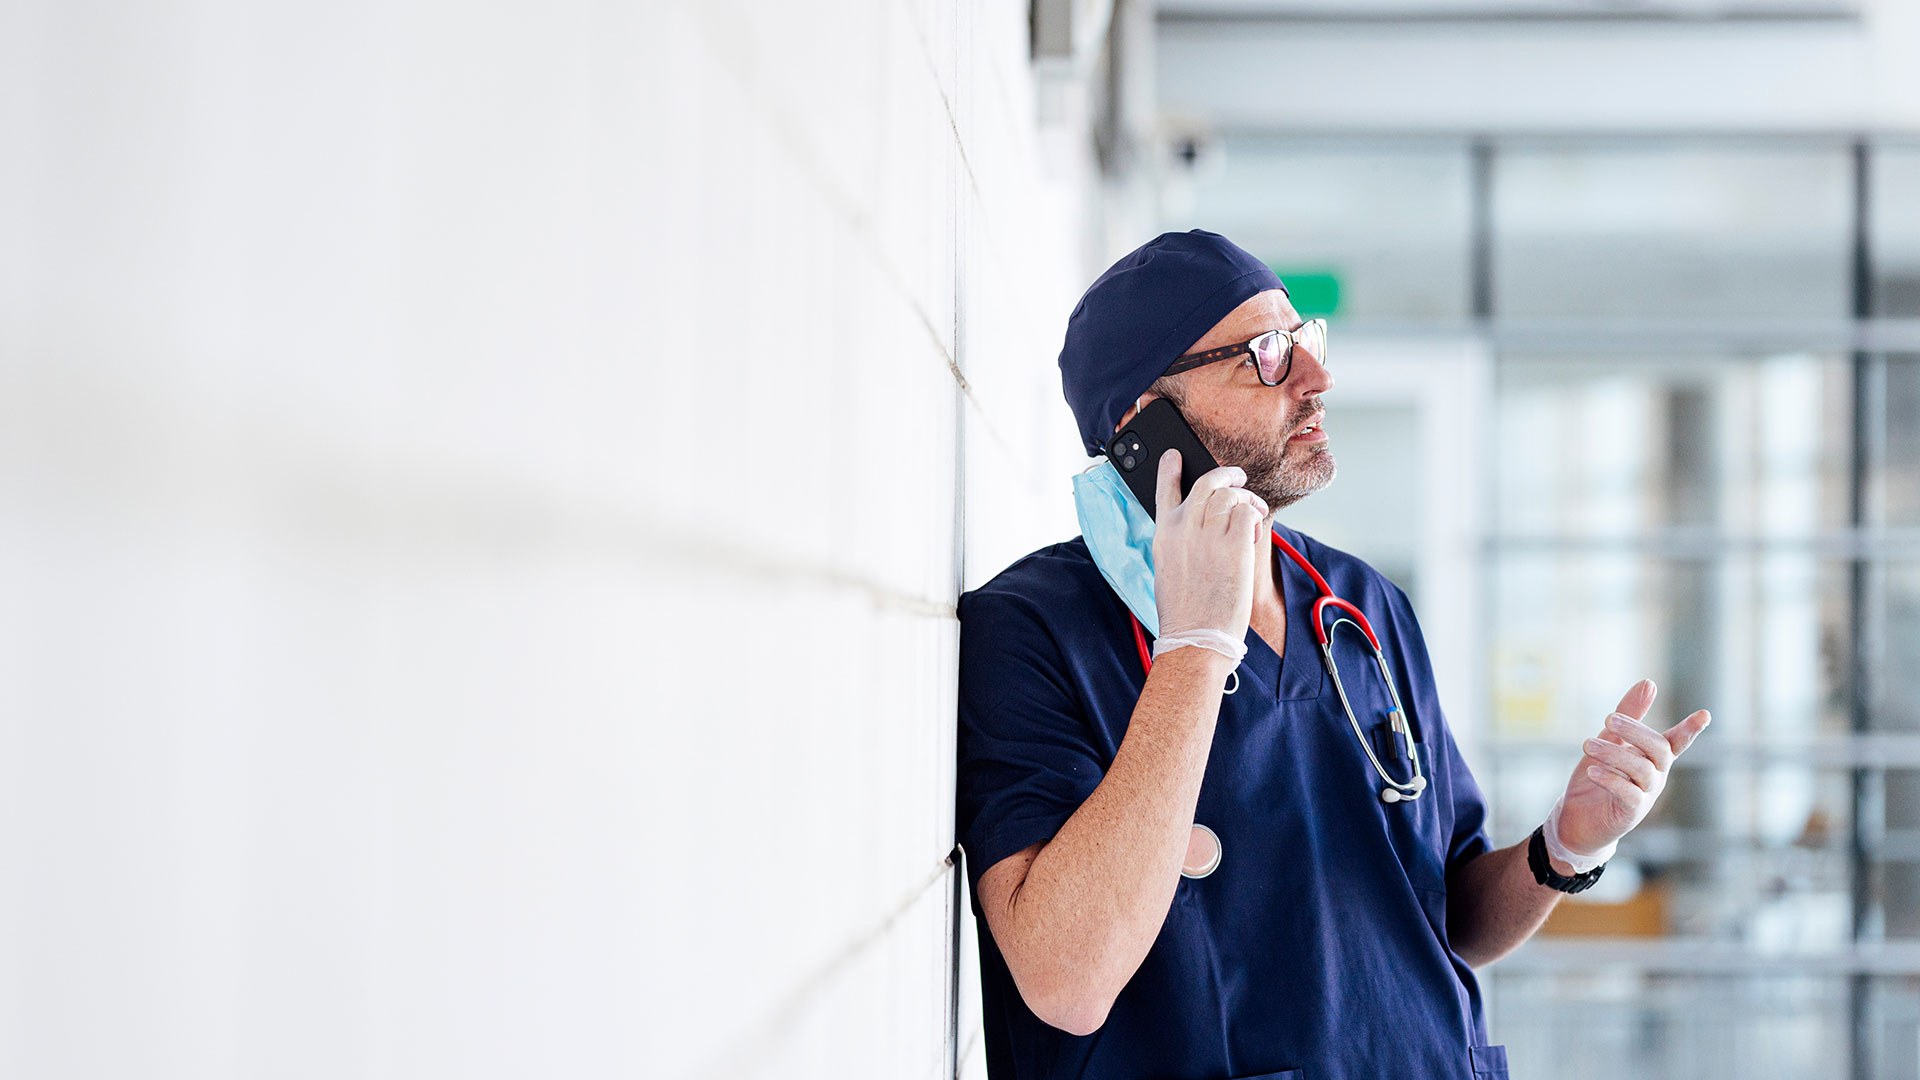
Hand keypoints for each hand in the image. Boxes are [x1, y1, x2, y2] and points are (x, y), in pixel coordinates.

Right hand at [1149, 448, 1266, 648]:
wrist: (1195, 638)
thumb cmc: (1183, 612)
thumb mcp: (1168, 569)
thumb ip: (1181, 541)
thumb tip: (1204, 523)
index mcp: (1163, 534)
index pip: (1165, 488)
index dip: (1171, 467)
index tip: (1175, 456)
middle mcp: (1184, 527)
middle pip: (1207, 482)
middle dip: (1226, 474)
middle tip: (1238, 478)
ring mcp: (1209, 534)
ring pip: (1230, 494)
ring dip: (1246, 497)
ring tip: (1255, 509)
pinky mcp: (1234, 544)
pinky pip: (1248, 513)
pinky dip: (1255, 516)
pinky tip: (1255, 530)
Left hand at [1552, 679, 1710, 859]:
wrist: (1577, 819)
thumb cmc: (1598, 776)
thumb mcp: (1609, 740)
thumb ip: (1629, 715)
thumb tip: (1650, 682)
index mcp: (1652, 758)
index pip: (1676, 741)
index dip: (1690, 729)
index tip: (1705, 714)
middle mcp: (1655, 776)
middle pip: (1659, 750)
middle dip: (1637, 731)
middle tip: (1609, 718)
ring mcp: (1646, 796)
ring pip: (1641, 770)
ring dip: (1614, 753)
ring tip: (1587, 744)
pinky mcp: (1631, 813)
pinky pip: (1628, 794)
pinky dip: (1611, 779)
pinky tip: (1592, 770)